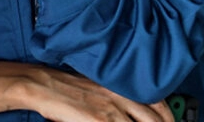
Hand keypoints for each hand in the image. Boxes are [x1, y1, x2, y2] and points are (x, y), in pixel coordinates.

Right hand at [0, 62, 172, 121]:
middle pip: (152, 118)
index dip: (168, 116)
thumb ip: (112, 99)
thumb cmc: (61, 87)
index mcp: (118, 86)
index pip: (156, 103)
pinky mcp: (95, 119)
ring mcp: (107, 108)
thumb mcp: (92, 88)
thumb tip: (126, 113)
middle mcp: (117, 95)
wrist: (35, 84)